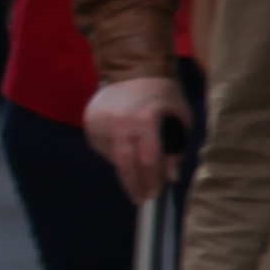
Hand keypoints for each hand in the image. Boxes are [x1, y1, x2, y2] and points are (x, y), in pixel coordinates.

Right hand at [84, 74, 186, 199]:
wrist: (132, 70)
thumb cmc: (162, 94)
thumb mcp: (180, 116)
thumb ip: (177, 147)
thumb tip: (171, 176)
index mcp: (144, 119)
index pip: (148, 159)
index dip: (153, 179)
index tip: (155, 193)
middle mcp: (120, 122)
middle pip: (126, 164)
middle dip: (135, 185)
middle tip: (141, 199)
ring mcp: (101, 122)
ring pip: (112, 157)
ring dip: (125, 169)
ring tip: (135, 173)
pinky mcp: (90, 123)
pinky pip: (103, 148)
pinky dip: (114, 154)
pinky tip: (124, 151)